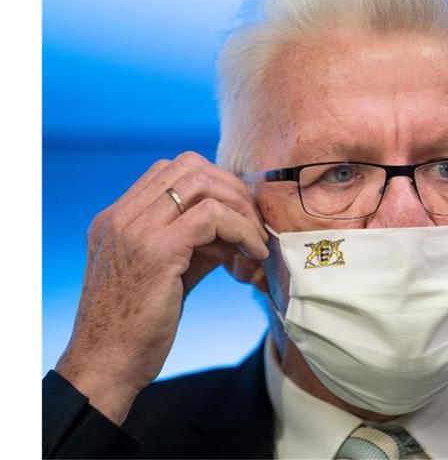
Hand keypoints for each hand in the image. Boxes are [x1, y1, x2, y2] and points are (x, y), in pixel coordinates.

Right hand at [55, 151, 268, 423]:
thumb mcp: (167, 274)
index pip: (170, 171)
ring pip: (201, 183)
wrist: (105, 367)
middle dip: (230, 188)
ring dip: (239, 207)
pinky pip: (213, 216)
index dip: (213, 184)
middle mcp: (121, 216)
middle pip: (188, 165)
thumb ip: (196, 245)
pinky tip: (254, 255)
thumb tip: (238, 230)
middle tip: (253, 222)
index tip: (237, 214)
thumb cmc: (135, 328)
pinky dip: (242, 230)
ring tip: (256, 240)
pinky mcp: (156, 250)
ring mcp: (135, 229)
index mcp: (117, 218)